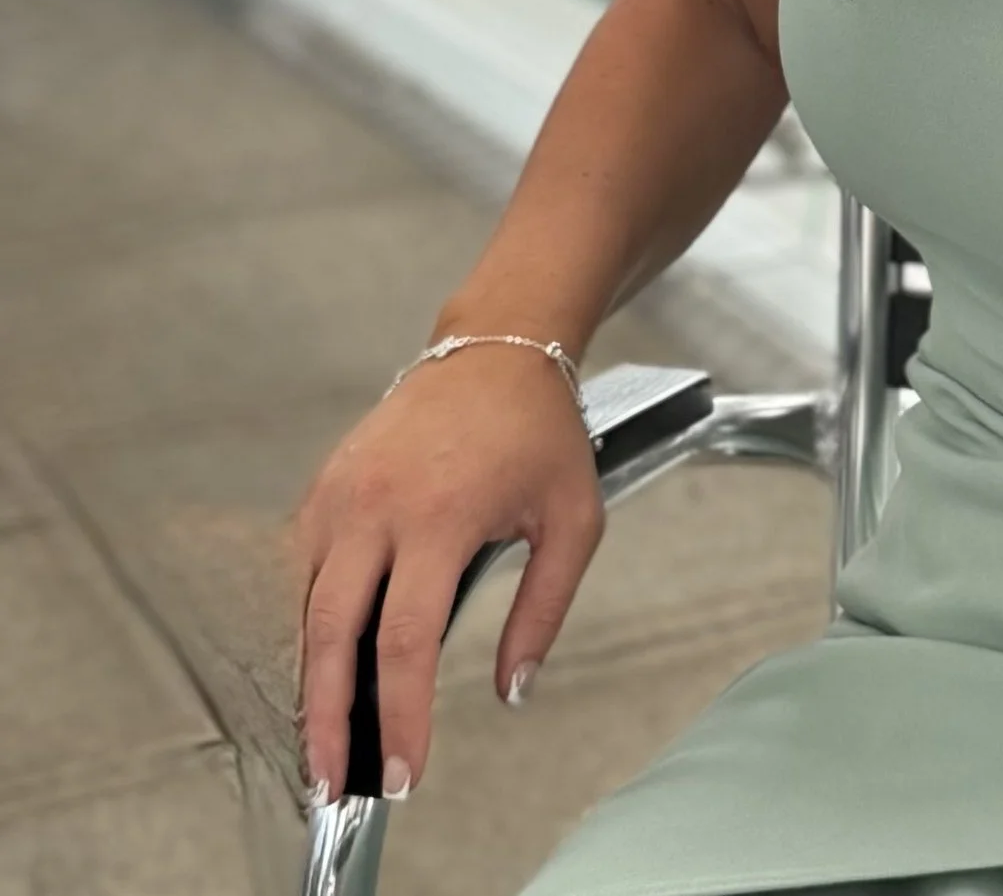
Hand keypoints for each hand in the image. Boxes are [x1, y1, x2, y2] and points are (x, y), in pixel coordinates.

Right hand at [292, 342, 603, 801]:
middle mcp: (377, 505)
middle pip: (332, 634)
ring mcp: (341, 494)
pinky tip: (326, 663)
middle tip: (331, 782)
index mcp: (441, 515)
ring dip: (311, 679)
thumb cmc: (539, 429)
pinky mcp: (324, 488)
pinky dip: (309, 623)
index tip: (403, 771)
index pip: (406, 640)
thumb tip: (511, 690)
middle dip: (326, 720)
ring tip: (324, 738)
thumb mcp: (573, 519)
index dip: (399, 716)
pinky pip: (303, 571)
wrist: (497, 347)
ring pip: (307, 608)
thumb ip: (544, 611)